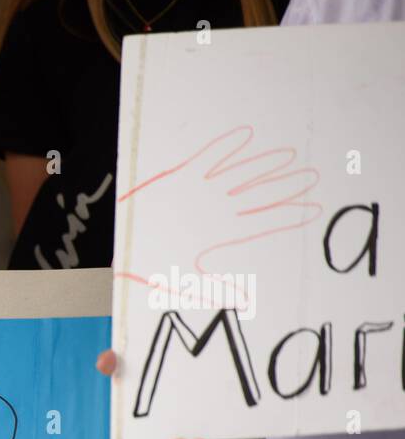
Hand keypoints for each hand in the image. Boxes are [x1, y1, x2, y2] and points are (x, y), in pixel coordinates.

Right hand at [96, 349, 208, 438]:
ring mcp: (190, 414)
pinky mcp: (208, 408)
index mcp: (147, 415)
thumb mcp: (125, 358)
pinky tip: (213, 434)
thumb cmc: (143, 357)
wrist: (182, 339)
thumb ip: (111, 361)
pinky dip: (213, 432)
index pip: (149, 438)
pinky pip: (213, 425)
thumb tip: (104, 363)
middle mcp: (169, 418)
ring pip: (194, 437)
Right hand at [114, 125, 320, 294]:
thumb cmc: (152, 265)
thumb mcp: (185, 280)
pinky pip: (207, 159)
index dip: (287, 215)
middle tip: (312, 177)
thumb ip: (215, 288)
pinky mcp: (182, 178)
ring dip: (263, 165)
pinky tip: (244, 136)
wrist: (124, 249)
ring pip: (239, 175)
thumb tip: (243, 302)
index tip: (314, 210)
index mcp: (221, 232)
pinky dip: (224, 148)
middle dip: (285, 186)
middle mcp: (216, 209)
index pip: (262, 221)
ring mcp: (201, 191)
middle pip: (258, 195)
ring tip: (287, 155)